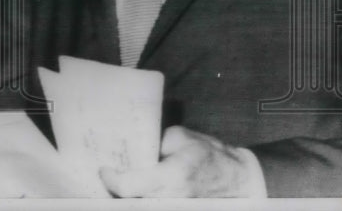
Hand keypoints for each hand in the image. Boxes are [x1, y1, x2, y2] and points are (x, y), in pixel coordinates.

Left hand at [100, 125, 264, 197]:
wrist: (237, 179)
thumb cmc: (211, 155)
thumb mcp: (182, 137)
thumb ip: (156, 142)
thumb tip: (137, 148)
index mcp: (171, 176)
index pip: (128, 188)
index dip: (111, 180)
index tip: (104, 169)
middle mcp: (172, 198)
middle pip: (130, 202)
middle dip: (114, 190)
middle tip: (108, 175)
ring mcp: (176, 208)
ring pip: (141, 204)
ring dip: (128, 196)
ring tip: (120, 181)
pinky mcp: (178, 209)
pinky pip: (151, 204)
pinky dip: (141, 198)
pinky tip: (134, 190)